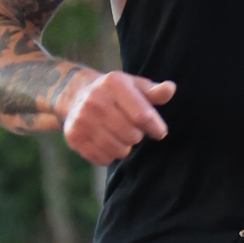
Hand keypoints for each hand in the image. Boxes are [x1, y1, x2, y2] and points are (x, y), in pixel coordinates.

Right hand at [60, 70, 175, 164]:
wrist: (75, 94)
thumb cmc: (114, 92)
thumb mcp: (134, 86)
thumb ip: (154, 91)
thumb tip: (170, 89)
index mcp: (113, 83)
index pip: (142, 115)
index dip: (156, 128)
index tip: (159, 132)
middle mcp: (94, 100)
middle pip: (132, 135)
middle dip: (137, 135)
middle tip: (132, 129)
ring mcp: (81, 119)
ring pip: (119, 150)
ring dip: (125, 147)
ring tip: (120, 135)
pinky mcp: (73, 136)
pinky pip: (103, 158)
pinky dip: (110, 155)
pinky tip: (107, 142)